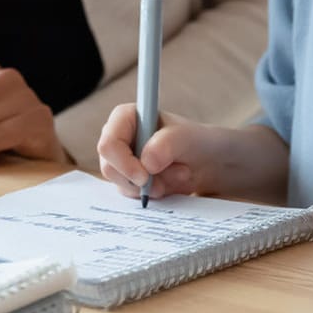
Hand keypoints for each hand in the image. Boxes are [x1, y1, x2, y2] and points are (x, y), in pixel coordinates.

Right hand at [95, 104, 216, 200]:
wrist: (203, 161)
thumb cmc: (192, 141)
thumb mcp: (185, 137)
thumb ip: (166, 145)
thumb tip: (146, 163)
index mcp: (125, 118)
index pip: (109, 144)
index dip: (123, 163)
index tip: (145, 177)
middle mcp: (117, 138)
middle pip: (110, 168)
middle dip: (141, 180)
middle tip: (167, 179)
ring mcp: (121, 160)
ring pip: (122, 184)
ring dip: (153, 186)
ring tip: (178, 174)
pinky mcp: (128, 178)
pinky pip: (132, 194)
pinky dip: (154, 193)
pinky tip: (170, 183)